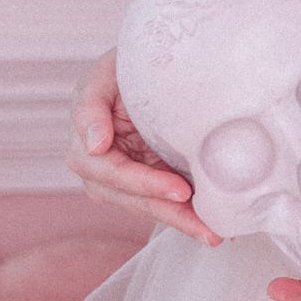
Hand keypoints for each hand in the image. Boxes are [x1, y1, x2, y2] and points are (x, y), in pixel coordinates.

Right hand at [68, 48, 221, 246]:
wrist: (145, 66)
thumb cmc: (122, 66)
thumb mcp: (103, 75)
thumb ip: (91, 108)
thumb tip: (95, 146)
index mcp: (85, 145)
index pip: (114, 174)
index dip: (146, 184)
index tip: (180, 191)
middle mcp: (101, 170)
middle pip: (135, 200)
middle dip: (171, 214)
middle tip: (207, 228)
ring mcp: (125, 180)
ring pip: (152, 208)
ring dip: (183, 222)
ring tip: (215, 234)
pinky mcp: (148, 181)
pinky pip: (166, 203)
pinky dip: (189, 215)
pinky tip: (214, 227)